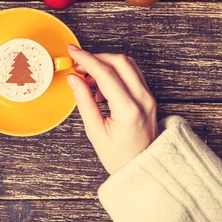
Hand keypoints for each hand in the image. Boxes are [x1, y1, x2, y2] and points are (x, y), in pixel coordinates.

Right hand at [66, 45, 158, 174]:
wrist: (143, 169)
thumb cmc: (119, 157)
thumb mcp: (95, 131)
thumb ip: (84, 101)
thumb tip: (74, 78)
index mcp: (128, 110)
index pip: (106, 73)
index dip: (86, 59)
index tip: (72, 52)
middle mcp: (143, 100)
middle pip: (120, 62)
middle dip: (96, 58)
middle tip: (78, 65)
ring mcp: (148, 97)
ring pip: (128, 65)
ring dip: (106, 64)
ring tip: (88, 80)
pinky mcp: (148, 97)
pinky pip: (132, 74)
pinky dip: (115, 72)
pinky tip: (101, 87)